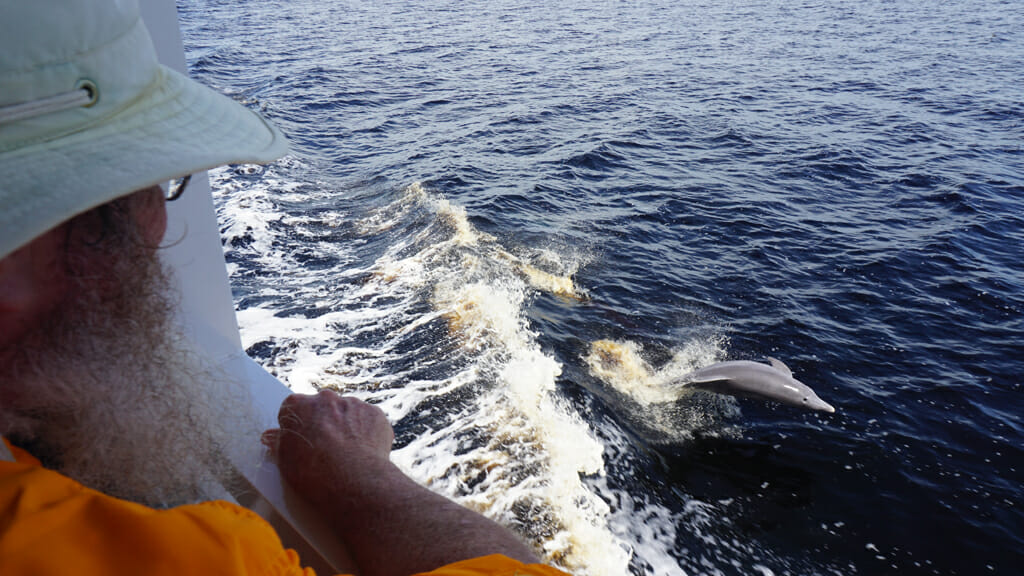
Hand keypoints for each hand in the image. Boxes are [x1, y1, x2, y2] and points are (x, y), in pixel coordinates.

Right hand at [263, 390, 395, 502]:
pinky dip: (367, 433)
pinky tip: (363, 452)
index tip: (302, 443)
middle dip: (323, 424)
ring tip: (347, 454)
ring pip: (347, 413)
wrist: (353, 481)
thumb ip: (280, 443)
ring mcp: (352, 404)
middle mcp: (325, 398)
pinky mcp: (374, 413)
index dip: (297, 428)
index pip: (293, 410)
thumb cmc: (314, 473)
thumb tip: (271, 437)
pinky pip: (368, 420)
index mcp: (297, 405)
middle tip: (326, 449)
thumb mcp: (286, 461)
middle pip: (322, 408)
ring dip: (346, 427)